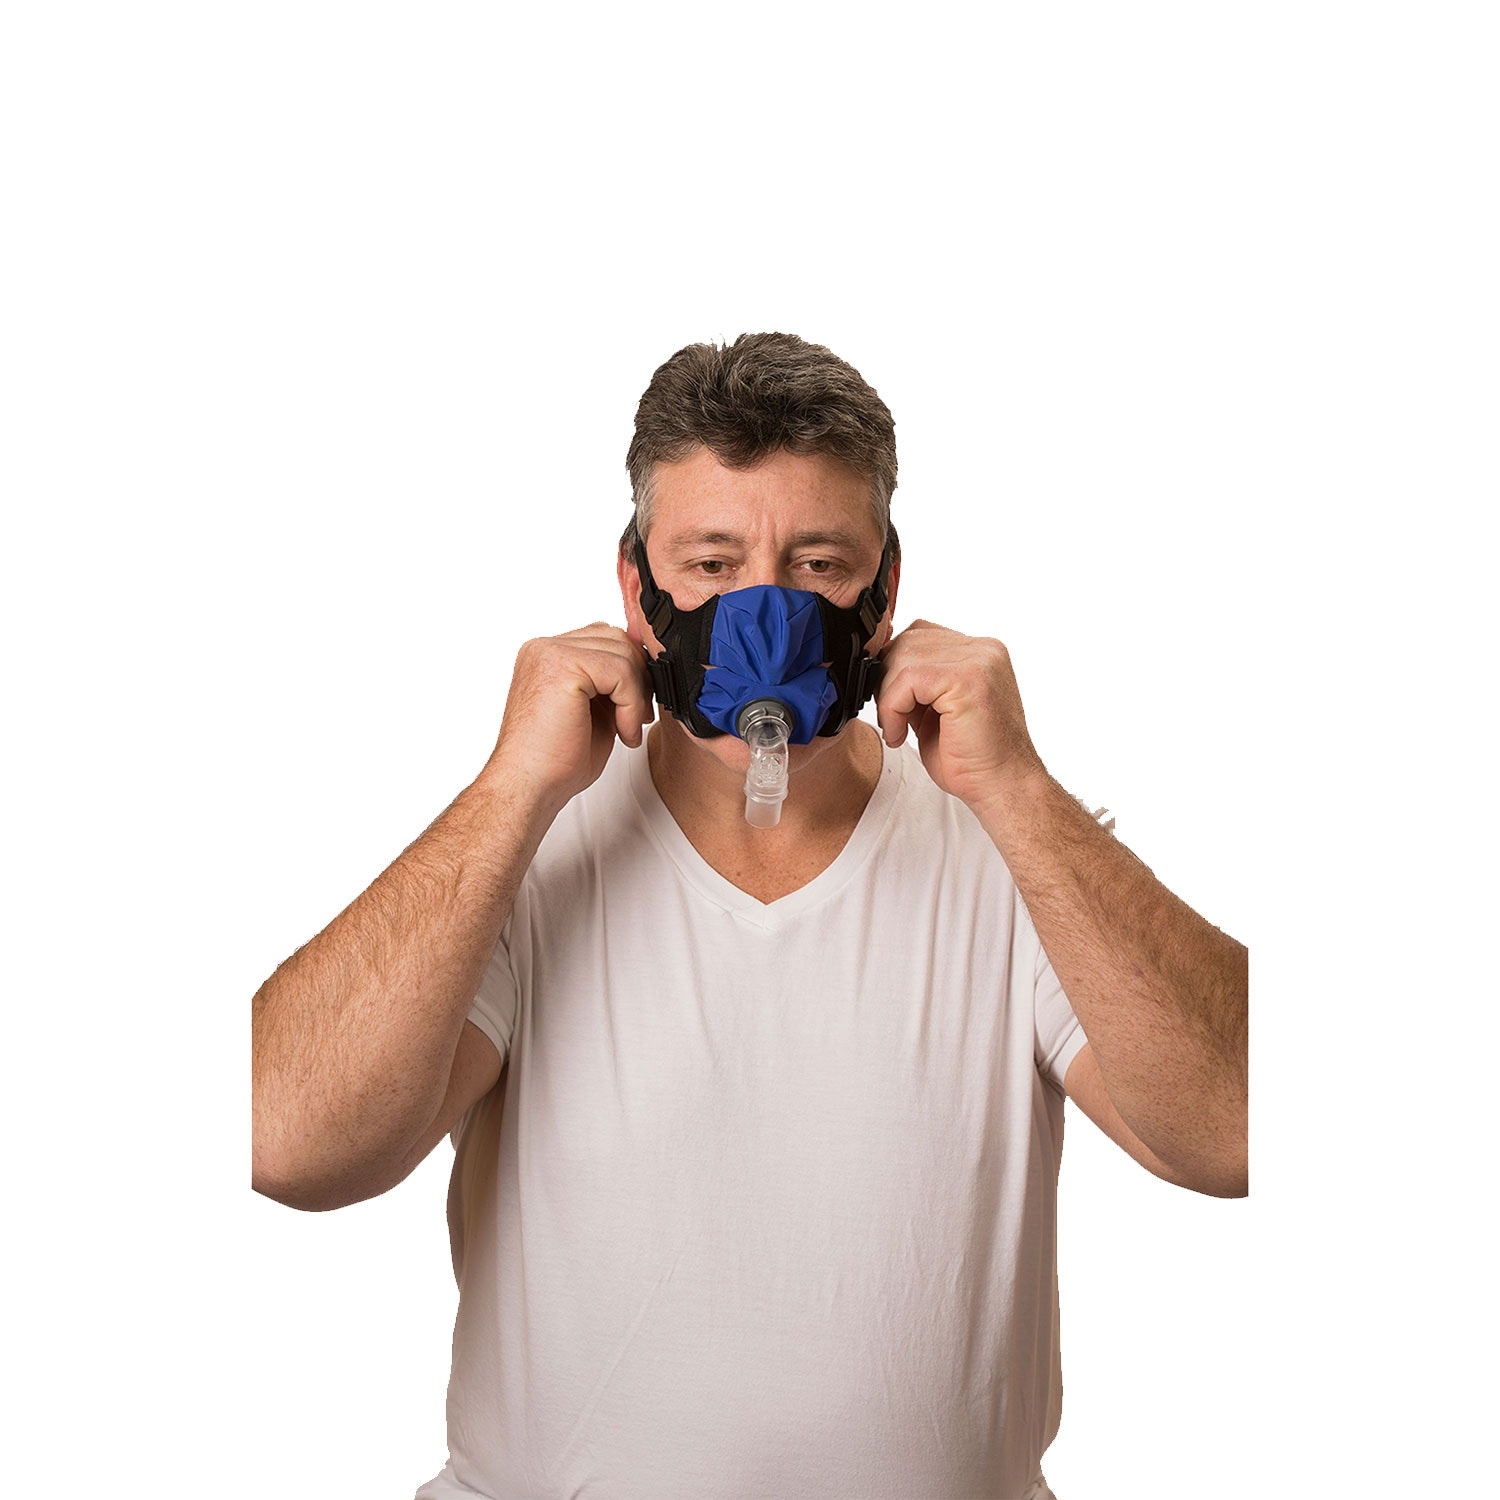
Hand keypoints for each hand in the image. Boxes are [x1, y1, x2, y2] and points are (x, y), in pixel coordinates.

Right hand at [481, 623, 653, 815]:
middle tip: (638, 717)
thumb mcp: (593, 710)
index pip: (605, 639)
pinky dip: (631, 704)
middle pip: (617, 638)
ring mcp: (549, 653)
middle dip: (638, 678)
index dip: (630, 671)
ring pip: (622, 652)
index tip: (636, 708)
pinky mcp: (561, 666)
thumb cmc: (554, 760)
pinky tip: (622, 732)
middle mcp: (544, 648)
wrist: (529, 786)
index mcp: (548, 655)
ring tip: (626, 728)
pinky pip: (620, 671)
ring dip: (636, 694)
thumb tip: (645, 669)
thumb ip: (610, 683)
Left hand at [875, 620, 1044, 813]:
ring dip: (888, 697)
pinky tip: (900, 734)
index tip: (893, 705)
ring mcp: (979, 660)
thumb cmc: (973, 758)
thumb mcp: (935, 709)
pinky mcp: (968, 679)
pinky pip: (909, 678)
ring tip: (897, 728)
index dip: (895, 669)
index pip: (919, 635)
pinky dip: (893, 707)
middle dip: (887, 681)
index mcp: (980, 653)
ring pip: (904, 657)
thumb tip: (878, 668)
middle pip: (908, 640)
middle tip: (891, 719)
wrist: (1002, 787)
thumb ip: (916, 684)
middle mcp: (984, 650)